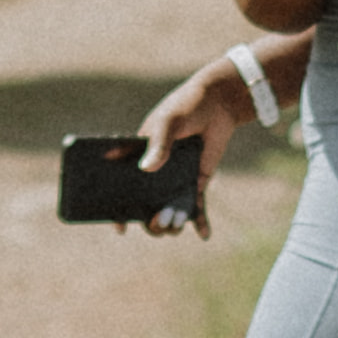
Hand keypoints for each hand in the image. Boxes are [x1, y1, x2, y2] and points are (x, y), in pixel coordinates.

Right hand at [136, 54, 268, 226]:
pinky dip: (200, 221)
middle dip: (150, 221)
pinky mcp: (197, 180)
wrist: (219, 102)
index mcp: (137, 156)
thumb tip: (147, 168)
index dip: (118, 208)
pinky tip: (204, 234)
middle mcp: (154, 172)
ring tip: (177, 225)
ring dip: (172, 225)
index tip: (120, 226)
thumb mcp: (170, 121)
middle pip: (145, 206)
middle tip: (158, 221)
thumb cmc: (187, 106)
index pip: (121, 185)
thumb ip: (159, 143)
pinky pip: (196, 206)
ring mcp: (175, 178)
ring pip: (169, 210)